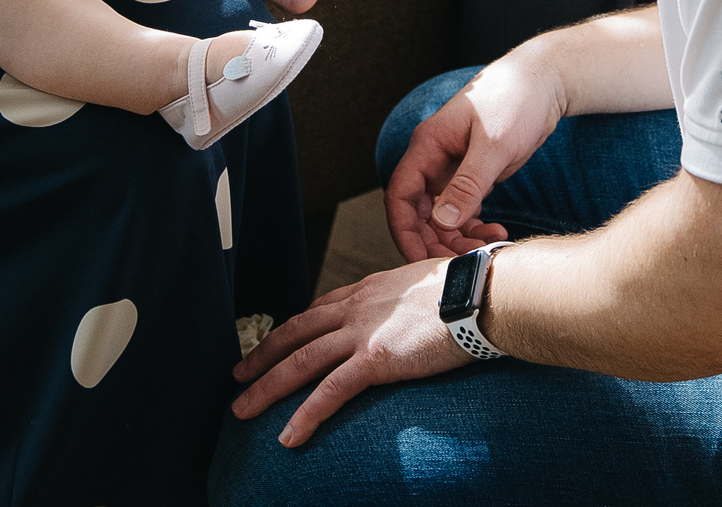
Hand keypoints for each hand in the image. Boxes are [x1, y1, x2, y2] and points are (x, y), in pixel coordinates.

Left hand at [230, 258, 466, 447]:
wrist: (483, 292)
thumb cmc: (469, 287)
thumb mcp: (427, 284)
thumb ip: (409, 300)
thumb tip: (416, 312)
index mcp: (369, 289)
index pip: (318, 309)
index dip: (293, 329)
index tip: (276, 343)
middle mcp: (356, 307)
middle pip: (295, 333)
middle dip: (262, 355)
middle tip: (238, 374)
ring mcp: (362, 332)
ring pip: (300, 362)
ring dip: (266, 387)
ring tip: (242, 410)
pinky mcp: (375, 359)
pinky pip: (329, 391)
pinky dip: (305, 415)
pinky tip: (288, 436)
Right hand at [383, 55, 564, 260]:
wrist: (544, 83)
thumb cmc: (516, 100)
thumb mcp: (493, 146)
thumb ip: (467, 184)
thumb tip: (441, 221)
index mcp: (428, 146)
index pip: (400, 196)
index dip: (404, 231)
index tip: (419, 260)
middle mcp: (434, 159)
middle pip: (418, 212)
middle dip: (433, 242)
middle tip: (457, 265)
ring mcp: (452, 168)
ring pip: (441, 216)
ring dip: (457, 238)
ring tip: (486, 248)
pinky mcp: (472, 176)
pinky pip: (462, 211)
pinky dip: (473, 228)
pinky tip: (496, 234)